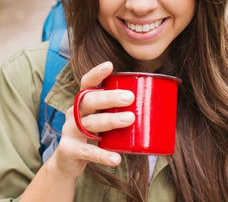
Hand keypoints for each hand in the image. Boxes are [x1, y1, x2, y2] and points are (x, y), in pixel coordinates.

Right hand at [46, 61, 134, 178]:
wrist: (68, 162)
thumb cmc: (92, 136)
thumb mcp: (101, 121)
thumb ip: (119, 113)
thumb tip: (160, 108)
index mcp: (83, 103)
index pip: (86, 83)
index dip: (96, 74)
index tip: (110, 65)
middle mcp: (74, 113)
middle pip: (89, 100)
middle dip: (109, 97)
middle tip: (130, 97)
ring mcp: (70, 131)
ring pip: (90, 123)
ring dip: (110, 120)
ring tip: (130, 119)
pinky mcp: (69, 150)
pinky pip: (87, 152)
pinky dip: (103, 155)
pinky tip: (116, 158)